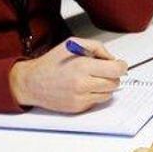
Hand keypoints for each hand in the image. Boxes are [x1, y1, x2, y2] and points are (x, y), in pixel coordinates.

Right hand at [8, 39, 126, 113]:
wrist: (31, 82)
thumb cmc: (51, 63)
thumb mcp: (73, 44)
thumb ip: (97, 47)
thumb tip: (113, 58)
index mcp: (83, 66)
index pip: (116, 70)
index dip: (121, 66)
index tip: (119, 65)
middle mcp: (82, 84)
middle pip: (114, 82)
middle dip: (112, 76)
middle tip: (103, 71)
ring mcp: (80, 98)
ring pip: (108, 94)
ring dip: (104, 86)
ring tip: (91, 78)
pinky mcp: (78, 107)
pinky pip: (97, 101)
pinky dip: (94, 94)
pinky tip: (83, 87)